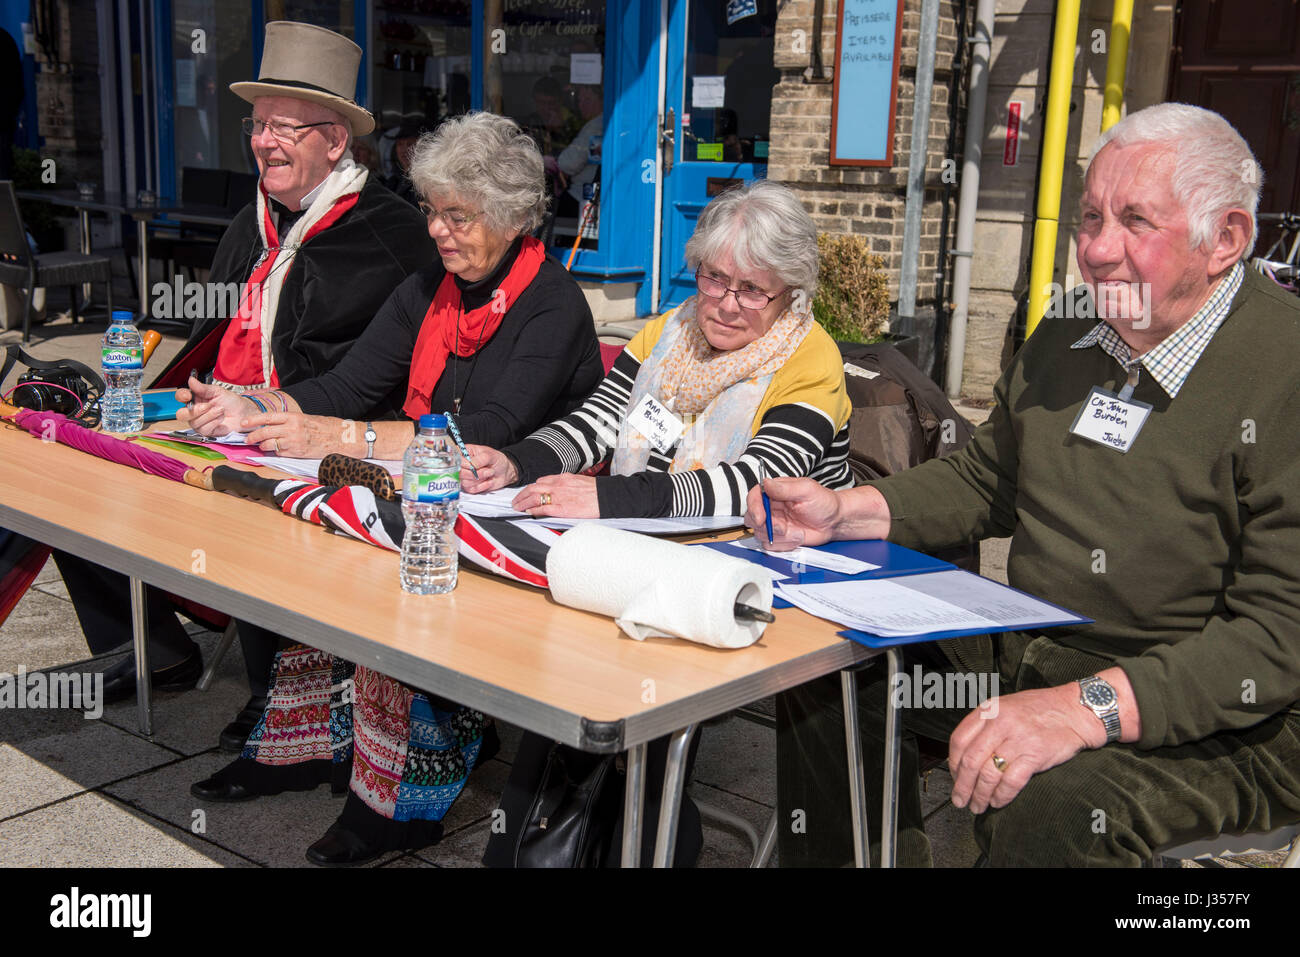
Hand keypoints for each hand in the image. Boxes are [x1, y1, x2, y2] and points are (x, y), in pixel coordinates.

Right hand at [175, 377, 251, 435]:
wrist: (243, 412)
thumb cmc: (230, 401)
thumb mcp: (217, 391)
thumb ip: (203, 388)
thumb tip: (191, 380)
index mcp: (195, 399)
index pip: (181, 397)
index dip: (181, 396)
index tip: (188, 395)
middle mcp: (194, 411)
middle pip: (181, 414)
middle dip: (194, 411)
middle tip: (207, 406)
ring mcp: (200, 422)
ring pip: (194, 422)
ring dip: (209, 415)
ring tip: (221, 410)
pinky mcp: (207, 432)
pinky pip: (204, 429)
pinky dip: (214, 422)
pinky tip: (221, 419)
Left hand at [243, 412, 345, 457]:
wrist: (342, 438)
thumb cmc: (327, 427)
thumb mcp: (307, 418)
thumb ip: (291, 421)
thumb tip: (275, 425)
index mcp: (294, 417)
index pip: (267, 417)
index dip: (253, 420)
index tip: (243, 423)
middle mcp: (292, 428)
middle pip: (265, 432)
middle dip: (253, 436)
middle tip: (247, 439)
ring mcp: (294, 441)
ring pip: (270, 444)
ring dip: (263, 446)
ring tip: (262, 446)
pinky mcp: (298, 453)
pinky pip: (280, 453)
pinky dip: (276, 452)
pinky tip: (278, 450)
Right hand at [459, 445, 517, 492]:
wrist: (505, 471)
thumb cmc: (496, 460)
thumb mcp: (490, 455)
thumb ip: (480, 459)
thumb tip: (472, 465)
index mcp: (464, 453)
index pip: (456, 460)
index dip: (464, 464)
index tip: (473, 465)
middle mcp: (463, 465)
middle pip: (459, 473)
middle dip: (475, 473)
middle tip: (487, 469)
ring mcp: (465, 477)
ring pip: (465, 482)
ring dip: (480, 479)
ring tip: (489, 473)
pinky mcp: (470, 486)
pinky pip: (472, 489)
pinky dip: (482, 486)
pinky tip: (488, 481)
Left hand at [512, 473, 597, 517]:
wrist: (606, 496)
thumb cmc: (596, 490)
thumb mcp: (579, 480)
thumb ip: (567, 483)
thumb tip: (559, 488)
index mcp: (563, 478)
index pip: (541, 481)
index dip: (530, 488)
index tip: (526, 493)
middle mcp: (558, 485)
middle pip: (533, 488)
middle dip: (521, 495)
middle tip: (515, 501)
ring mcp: (559, 496)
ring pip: (534, 497)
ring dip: (522, 502)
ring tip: (517, 507)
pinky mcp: (562, 508)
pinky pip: (542, 508)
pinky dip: (533, 510)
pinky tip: (528, 512)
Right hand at [743, 478, 891, 548]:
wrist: (835, 522)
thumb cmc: (824, 502)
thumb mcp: (806, 491)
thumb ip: (784, 489)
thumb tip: (765, 483)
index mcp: (775, 492)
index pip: (754, 497)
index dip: (754, 507)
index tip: (761, 518)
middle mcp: (771, 507)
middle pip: (752, 517)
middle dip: (765, 526)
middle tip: (782, 528)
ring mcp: (774, 523)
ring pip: (760, 534)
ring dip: (779, 537)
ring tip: (797, 533)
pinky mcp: (779, 537)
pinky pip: (771, 545)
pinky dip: (784, 545)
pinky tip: (798, 538)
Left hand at [947, 684, 1100, 814]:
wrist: (1076, 710)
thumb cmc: (1042, 709)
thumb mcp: (1006, 707)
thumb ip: (986, 726)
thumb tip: (966, 755)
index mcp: (989, 710)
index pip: (959, 740)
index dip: (953, 763)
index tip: (954, 777)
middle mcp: (1000, 723)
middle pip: (970, 761)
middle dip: (962, 786)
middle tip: (960, 800)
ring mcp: (1017, 739)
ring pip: (988, 774)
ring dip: (980, 795)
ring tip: (978, 805)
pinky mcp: (1035, 755)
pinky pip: (1011, 782)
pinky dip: (1001, 796)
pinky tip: (998, 801)